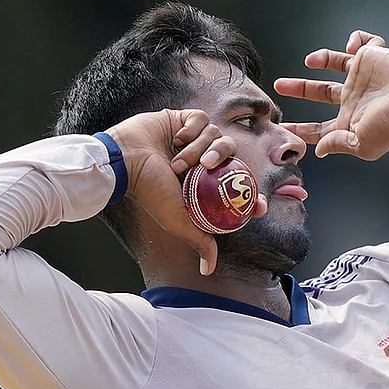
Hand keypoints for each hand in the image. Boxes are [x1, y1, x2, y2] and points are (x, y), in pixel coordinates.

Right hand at [105, 110, 266, 275]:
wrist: (127, 161)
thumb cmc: (150, 192)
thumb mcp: (179, 221)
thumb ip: (200, 241)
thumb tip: (209, 269)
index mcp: (207, 183)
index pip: (240, 186)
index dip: (255, 194)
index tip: (261, 204)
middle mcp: (204, 160)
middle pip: (233, 154)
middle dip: (221, 158)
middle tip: (203, 167)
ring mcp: (195, 139)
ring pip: (217, 135)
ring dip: (199, 147)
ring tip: (178, 160)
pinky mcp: (184, 120)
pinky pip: (202, 119)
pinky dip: (192, 129)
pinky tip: (177, 139)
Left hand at [274, 30, 388, 159]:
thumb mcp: (361, 144)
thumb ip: (337, 145)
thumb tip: (319, 152)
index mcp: (350, 120)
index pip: (321, 127)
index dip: (302, 128)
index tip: (285, 127)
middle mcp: (354, 97)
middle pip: (320, 92)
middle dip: (299, 88)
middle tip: (280, 85)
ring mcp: (363, 76)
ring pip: (335, 64)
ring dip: (321, 58)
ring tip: (311, 60)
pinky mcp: (373, 56)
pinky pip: (364, 41)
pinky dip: (356, 38)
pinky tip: (351, 45)